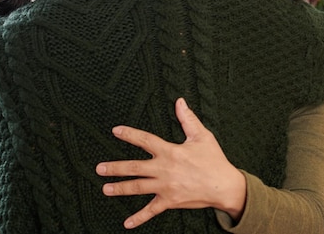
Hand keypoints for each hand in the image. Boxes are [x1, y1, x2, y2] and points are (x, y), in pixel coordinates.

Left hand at [96, 98, 246, 228]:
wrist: (223, 185)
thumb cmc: (214, 159)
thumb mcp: (202, 136)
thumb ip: (188, 119)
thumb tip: (180, 102)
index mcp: (171, 151)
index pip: (145, 140)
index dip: (130, 135)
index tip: (116, 131)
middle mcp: (164, 169)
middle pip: (134, 168)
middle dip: (115, 168)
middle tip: (99, 168)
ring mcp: (165, 187)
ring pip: (137, 188)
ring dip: (120, 188)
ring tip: (105, 188)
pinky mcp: (170, 201)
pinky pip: (151, 211)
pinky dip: (138, 218)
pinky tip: (127, 223)